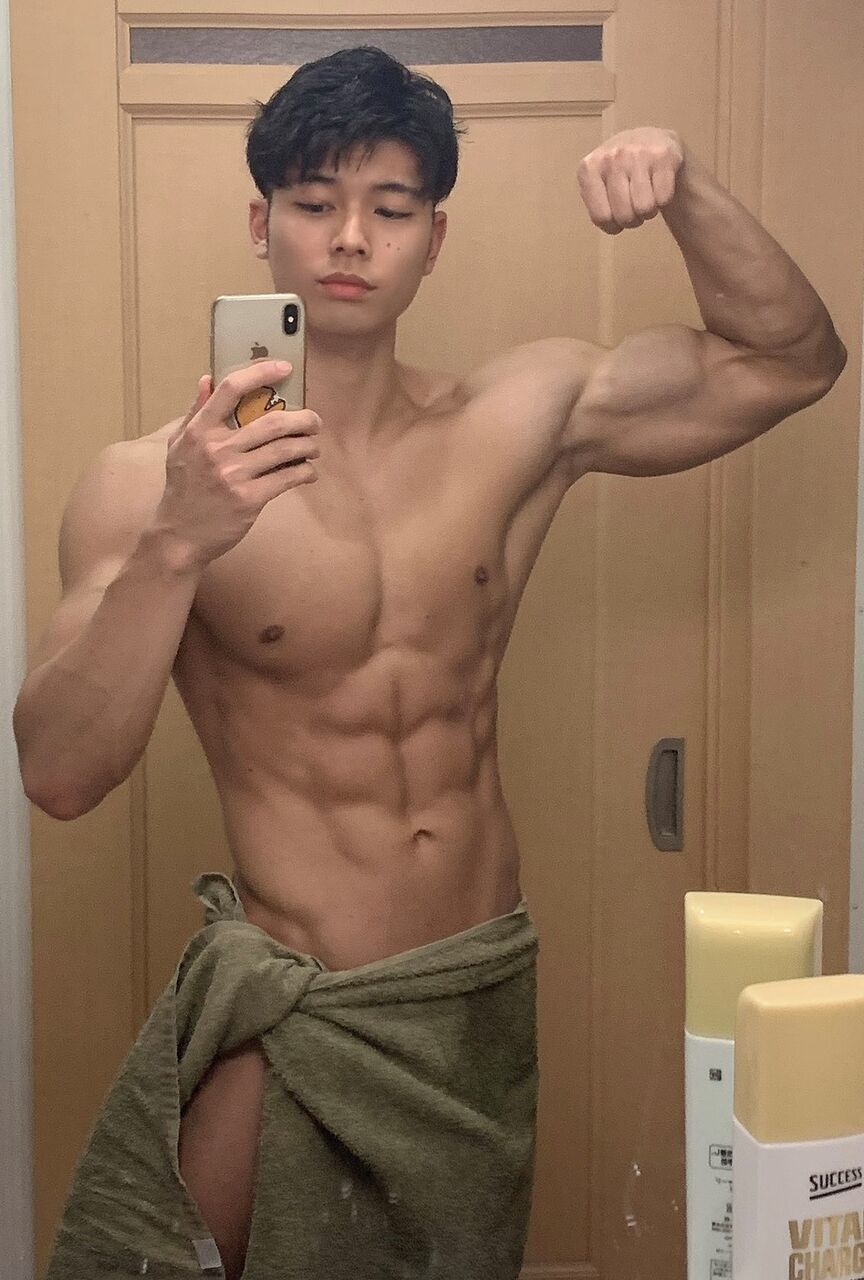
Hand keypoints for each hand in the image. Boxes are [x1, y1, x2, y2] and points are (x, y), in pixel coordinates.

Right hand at [157, 360, 320, 567]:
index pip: (230, 389)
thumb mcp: (179, 447)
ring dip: (308, 446)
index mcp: (199, 431)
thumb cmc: (183, 490)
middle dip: (303, 419)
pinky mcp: (249, 499)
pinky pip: (288, 478)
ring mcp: (233, 475)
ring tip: (313, 447)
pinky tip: (308, 472)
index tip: (283, 368)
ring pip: (285, 449)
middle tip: (315, 421)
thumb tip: (207, 379)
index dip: (260, 372)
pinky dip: (305, 472)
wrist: (179, 536)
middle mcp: (216, 449)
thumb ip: (195, 412)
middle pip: (272, 421)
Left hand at [578, 127, 683, 233]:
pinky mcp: (664, 155)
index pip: (601, 217)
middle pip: (624, 215)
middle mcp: (612, 156)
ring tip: (646, 196)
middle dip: (632, 220)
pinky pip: (663, 198)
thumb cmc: (621, 171)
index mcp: (590, 167)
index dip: (613, 225)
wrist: (651, 139)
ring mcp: (638, 153)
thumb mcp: (598, 184)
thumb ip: (595, 204)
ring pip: (645, 208)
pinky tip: (658, 186)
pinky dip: (663, 199)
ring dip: (648, 211)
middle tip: (634, 206)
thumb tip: (609, 223)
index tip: (617, 216)